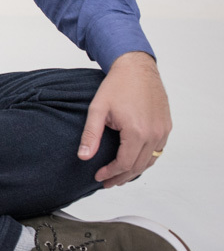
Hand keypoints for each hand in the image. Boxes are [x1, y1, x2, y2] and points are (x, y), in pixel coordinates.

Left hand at [79, 51, 171, 187]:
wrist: (136, 68)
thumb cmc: (117, 85)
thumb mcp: (97, 109)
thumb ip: (90, 135)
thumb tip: (84, 157)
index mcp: (137, 132)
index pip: (125, 163)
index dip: (110, 173)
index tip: (98, 176)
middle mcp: (154, 134)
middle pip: (139, 166)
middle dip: (121, 177)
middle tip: (107, 182)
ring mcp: (163, 130)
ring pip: (151, 160)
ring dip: (135, 170)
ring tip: (119, 176)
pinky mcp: (166, 126)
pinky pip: (158, 150)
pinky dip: (146, 159)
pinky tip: (134, 161)